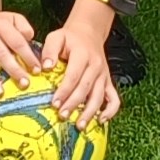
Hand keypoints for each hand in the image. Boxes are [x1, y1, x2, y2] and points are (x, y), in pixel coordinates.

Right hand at [0, 4, 39, 96]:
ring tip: (0, 92)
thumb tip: (31, 39)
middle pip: (0, 53)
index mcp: (1, 25)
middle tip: (24, 84)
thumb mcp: (12, 18)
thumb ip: (24, 27)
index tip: (37, 70)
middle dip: (13, 70)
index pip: (17, 42)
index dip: (28, 57)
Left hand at [38, 0, 120, 127]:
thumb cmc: (70, 38)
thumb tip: (45, 68)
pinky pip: (113, 98)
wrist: (89, 33)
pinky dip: (110, 110)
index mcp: (83, 54)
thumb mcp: (57, 37)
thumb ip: (50, 50)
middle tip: (62, 116)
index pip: (74, 75)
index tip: (54, 103)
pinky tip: (101, 120)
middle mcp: (96, 65)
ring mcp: (104, 75)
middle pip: (86, 88)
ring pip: (99, 96)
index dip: (64, 90)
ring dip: (90, 112)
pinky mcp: (108, 81)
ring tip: (79, 125)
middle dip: (74, 104)